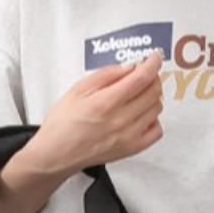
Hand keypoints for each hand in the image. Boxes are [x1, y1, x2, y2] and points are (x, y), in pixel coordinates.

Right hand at [23, 51, 164, 177]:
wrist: (56, 155)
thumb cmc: (62, 125)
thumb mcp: (77, 90)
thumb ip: (105, 75)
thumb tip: (128, 67)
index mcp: (105, 103)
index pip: (142, 78)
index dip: (153, 63)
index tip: (155, 57)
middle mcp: (120, 121)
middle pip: (153, 91)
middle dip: (152, 77)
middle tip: (143, 74)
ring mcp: (128, 137)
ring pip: (157, 108)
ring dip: (152, 97)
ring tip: (138, 95)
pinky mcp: (131, 149)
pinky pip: (156, 131)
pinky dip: (153, 119)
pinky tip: (141, 115)